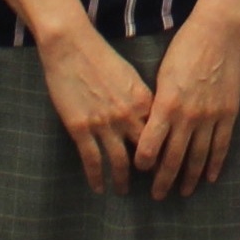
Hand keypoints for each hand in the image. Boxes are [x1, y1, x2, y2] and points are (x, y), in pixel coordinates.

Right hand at [38, 22, 159, 193]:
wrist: (71, 46)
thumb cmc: (101, 57)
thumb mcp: (131, 77)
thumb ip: (141, 100)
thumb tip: (150, 120)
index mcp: (144, 101)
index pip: (161, 135)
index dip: (166, 153)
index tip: (169, 166)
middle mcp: (128, 116)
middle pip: (145, 153)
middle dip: (150, 174)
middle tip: (152, 186)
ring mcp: (104, 124)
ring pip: (119, 163)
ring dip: (122, 181)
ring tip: (123, 192)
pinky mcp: (81, 129)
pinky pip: (92, 161)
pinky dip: (97, 178)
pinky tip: (99, 188)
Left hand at [138, 9, 239, 198]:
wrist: (218, 33)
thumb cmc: (185, 48)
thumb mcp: (161, 75)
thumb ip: (157, 104)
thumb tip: (149, 127)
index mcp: (166, 105)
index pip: (150, 145)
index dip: (143, 162)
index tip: (139, 170)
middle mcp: (187, 116)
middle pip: (173, 157)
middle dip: (163, 179)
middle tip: (157, 195)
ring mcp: (210, 116)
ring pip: (198, 156)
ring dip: (189, 178)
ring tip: (183, 192)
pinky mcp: (228, 113)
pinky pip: (221, 145)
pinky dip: (215, 163)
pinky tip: (209, 176)